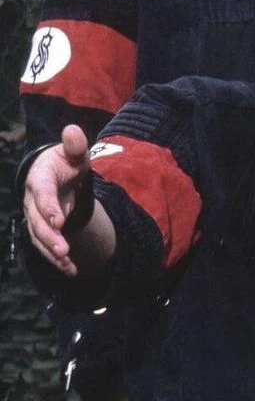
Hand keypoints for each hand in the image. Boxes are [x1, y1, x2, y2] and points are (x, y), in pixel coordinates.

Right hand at [22, 125, 89, 276]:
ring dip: (53, 252)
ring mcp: (36, 216)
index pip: (42, 193)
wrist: (57, 174)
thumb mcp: (73, 152)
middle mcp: (33, 200)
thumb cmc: (66, 161)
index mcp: (40, 179)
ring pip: (40, 237)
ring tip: (67, 264)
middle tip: (64, 250)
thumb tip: (73, 131)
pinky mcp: (44, 228)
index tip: (58, 220)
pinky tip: (71, 270)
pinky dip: (58, 259)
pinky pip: (47, 246)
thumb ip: (75, 145)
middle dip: (50, 237)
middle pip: (37, 221)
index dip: (48, 207)